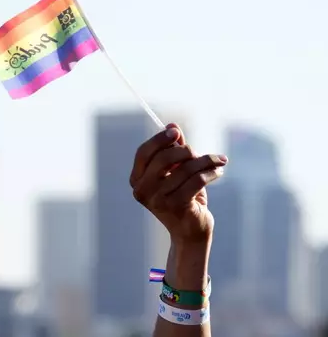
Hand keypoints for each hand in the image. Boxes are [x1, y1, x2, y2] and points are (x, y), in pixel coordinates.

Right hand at [129, 124, 227, 243]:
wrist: (190, 231)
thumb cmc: (183, 197)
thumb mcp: (177, 171)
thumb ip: (173, 149)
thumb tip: (172, 125)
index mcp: (137, 180)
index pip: (144, 153)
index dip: (159, 139)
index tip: (176, 132)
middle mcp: (142, 191)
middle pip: (163, 158)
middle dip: (185, 151)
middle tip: (199, 152)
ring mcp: (158, 200)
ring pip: (185, 169)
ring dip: (205, 161)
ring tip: (219, 160)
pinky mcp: (176, 207)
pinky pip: (197, 180)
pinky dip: (211, 172)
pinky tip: (219, 171)